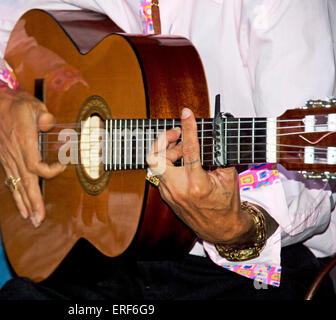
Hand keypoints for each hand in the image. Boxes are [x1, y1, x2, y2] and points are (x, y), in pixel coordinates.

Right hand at [0, 79, 65, 227]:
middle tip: (39, 220)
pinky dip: (17, 197)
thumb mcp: (32, 104)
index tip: (61, 166)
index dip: (49, 171)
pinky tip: (22, 210)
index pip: (35, 165)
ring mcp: (8, 160)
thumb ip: (43, 115)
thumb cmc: (15, 105)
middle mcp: (14, 154)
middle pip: (25, 182)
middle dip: (33, 202)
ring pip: (17, 185)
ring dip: (25, 204)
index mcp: (22, 141)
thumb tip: (49, 123)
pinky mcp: (6, 162)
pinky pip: (11, 183)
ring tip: (33, 221)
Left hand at [146, 108, 254, 244]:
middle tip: (177, 133)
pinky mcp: (165, 196)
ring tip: (181, 147)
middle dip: (163, 140)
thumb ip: (220, 155)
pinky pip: (160, 174)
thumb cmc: (226, 204)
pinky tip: (179, 159)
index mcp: (197, 184)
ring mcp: (168, 194)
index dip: (188, 128)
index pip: (189, 150)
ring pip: (156, 165)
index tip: (186, 113)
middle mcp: (178, 189)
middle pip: (156, 158)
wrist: (219, 229)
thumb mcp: (229, 177)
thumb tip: (213, 134)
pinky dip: (167, 163)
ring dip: (166, 151)